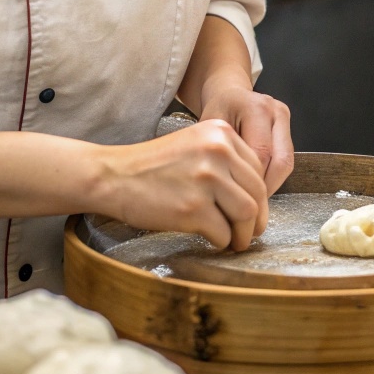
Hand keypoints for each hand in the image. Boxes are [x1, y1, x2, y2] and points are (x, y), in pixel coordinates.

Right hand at [95, 119, 269, 249]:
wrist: (114, 177)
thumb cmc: (152, 166)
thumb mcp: (194, 145)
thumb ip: (225, 161)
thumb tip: (255, 196)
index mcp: (221, 132)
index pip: (258, 169)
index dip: (259, 195)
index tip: (254, 210)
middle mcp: (218, 151)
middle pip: (257, 193)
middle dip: (256, 219)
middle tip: (250, 232)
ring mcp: (207, 179)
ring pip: (246, 214)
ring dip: (243, 234)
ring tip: (235, 240)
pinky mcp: (194, 208)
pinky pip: (223, 233)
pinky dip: (221, 241)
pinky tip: (211, 239)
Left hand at [201, 82, 294, 194]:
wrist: (229, 94)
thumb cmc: (216, 111)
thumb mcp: (209, 128)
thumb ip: (219, 153)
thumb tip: (222, 191)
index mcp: (255, 108)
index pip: (260, 153)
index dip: (251, 180)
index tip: (236, 199)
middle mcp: (275, 111)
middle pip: (280, 160)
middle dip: (265, 187)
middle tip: (249, 206)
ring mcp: (285, 119)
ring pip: (287, 163)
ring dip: (272, 185)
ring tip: (253, 200)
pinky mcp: (289, 128)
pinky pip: (286, 159)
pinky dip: (273, 177)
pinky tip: (258, 187)